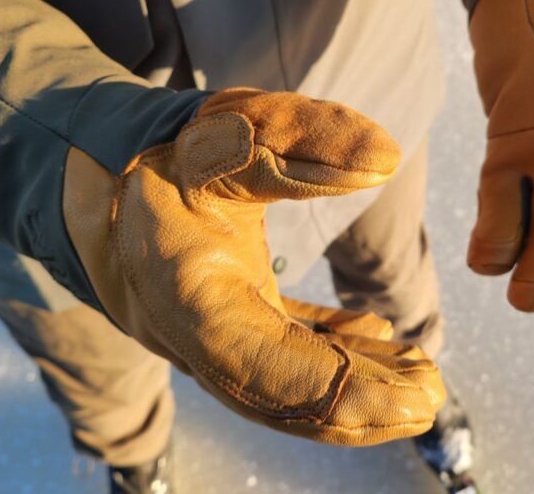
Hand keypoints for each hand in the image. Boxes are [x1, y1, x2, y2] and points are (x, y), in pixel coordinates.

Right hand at [62, 88, 444, 444]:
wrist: (103, 169)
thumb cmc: (167, 146)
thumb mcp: (231, 127)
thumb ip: (304, 138)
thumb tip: (385, 157)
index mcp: (184, 289)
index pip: (262, 365)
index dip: (335, 390)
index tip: (411, 395)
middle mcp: (189, 331)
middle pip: (278, 395)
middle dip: (357, 407)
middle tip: (430, 397)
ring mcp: (204, 334)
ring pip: (281, 384)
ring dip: (351, 390)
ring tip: (420, 382)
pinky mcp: (223, 323)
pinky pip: (278, 355)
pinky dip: (328, 356)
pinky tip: (378, 338)